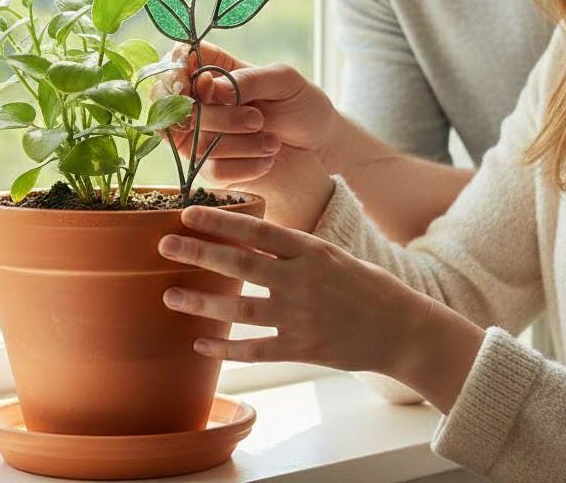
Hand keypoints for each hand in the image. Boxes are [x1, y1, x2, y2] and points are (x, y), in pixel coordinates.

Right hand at [157, 41, 339, 187]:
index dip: (178, 72)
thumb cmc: (299, 102)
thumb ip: (246, 79)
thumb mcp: (283, 80)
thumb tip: (209, 88)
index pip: (176, 62)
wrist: (319, 140)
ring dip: (237, 143)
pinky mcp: (213, 167)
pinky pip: (211, 170)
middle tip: (257, 118)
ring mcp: (203, 135)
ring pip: (196, 141)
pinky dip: (243, 165)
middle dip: (219, 116)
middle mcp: (202, 101)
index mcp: (214, 68)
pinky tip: (268, 160)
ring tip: (273, 140)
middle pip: (181, 107)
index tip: (204, 83)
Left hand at [157, 204, 443, 377]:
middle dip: (199, 254)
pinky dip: (225, 348)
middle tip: (164, 247)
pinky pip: (255, 350)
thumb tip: (246, 234)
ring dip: (202, 303)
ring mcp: (301, 317)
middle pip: (241, 265)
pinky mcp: (302, 350)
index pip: (257, 229)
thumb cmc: (363, 285)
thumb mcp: (330, 253)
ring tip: (170, 296)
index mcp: (310, 250)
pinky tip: (200, 342)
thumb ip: (291, 247)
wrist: (401, 329)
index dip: (220, 220)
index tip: (187, 213)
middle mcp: (302, 281)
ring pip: (240, 310)